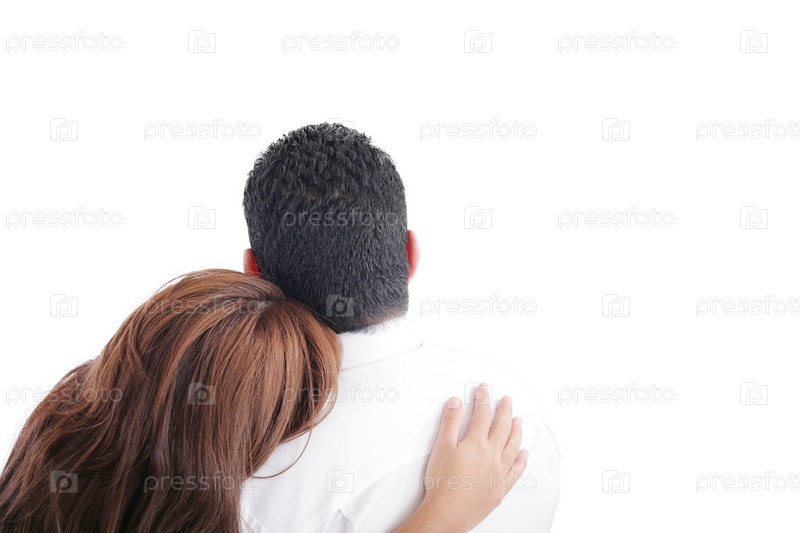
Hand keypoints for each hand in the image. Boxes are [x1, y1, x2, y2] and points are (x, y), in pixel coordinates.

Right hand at [394, 383, 527, 532]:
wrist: (447, 513)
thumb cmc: (442, 482)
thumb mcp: (441, 447)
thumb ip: (450, 422)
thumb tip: (456, 402)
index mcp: (477, 443)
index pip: (482, 414)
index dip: (483, 399)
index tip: (484, 388)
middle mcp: (492, 455)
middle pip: (502, 427)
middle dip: (505, 410)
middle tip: (507, 399)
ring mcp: (499, 472)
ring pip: (512, 446)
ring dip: (516, 430)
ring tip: (518, 420)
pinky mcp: (500, 488)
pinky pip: (516, 471)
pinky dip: (522, 460)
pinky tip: (524, 454)